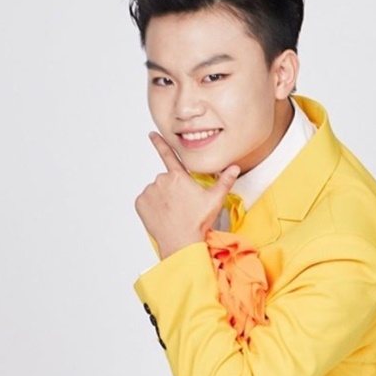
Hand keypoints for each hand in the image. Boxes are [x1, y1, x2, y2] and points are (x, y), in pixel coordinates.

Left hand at [135, 132, 240, 258]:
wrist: (181, 241)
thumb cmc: (198, 221)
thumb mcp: (215, 200)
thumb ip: (225, 181)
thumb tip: (235, 167)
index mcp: (178, 176)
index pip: (168, 154)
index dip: (159, 143)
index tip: (152, 134)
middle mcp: (161, 180)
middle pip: (166, 180)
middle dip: (173, 190)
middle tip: (182, 205)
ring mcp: (149, 192)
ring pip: (156, 191)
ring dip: (162, 198)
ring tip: (173, 212)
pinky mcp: (140, 204)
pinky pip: (146, 201)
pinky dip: (152, 207)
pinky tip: (162, 215)